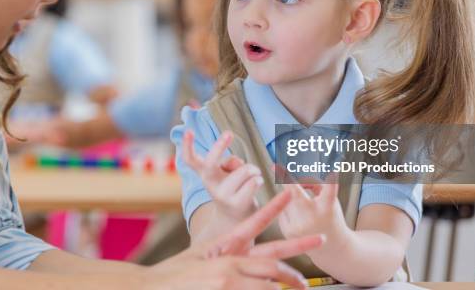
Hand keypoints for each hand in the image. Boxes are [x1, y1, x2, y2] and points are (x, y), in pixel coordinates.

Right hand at [149, 190, 325, 289]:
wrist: (153, 286)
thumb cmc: (177, 273)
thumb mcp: (203, 257)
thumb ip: (225, 256)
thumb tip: (243, 261)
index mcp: (225, 245)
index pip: (254, 221)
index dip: (273, 207)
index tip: (288, 194)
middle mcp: (231, 259)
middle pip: (274, 256)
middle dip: (300, 246)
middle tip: (321, 238)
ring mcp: (230, 277)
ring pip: (270, 279)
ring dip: (287, 283)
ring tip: (303, 285)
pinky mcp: (227, 289)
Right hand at [182, 130, 262, 222]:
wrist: (237, 221)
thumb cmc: (234, 189)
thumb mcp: (228, 174)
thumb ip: (230, 164)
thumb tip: (236, 163)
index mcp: (206, 174)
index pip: (190, 159)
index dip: (187, 145)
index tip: (188, 131)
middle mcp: (210, 184)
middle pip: (210, 163)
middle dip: (219, 146)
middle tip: (229, 133)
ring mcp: (222, 195)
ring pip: (243, 170)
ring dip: (253, 169)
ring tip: (255, 174)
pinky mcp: (236, 204)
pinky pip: (253, 182)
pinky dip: (258, 179)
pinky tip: (258, 183)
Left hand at [278, 176, 349, 252]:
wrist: (331, 247)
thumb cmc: (329, 215)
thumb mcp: (329, 200)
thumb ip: (314, 185)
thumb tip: (293, 177)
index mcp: (327, 208)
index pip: (329, 192)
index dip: (332, 181)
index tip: (333, 171)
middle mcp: (312, 218)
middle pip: (296, 194)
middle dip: (284, 179)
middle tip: (274, 165)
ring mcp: (298, 227)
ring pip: (286, 199)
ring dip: (290, 195)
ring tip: (303, 204)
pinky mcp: (288, 232)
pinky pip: (283, 210)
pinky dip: (288, 208)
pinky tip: (298, 217)